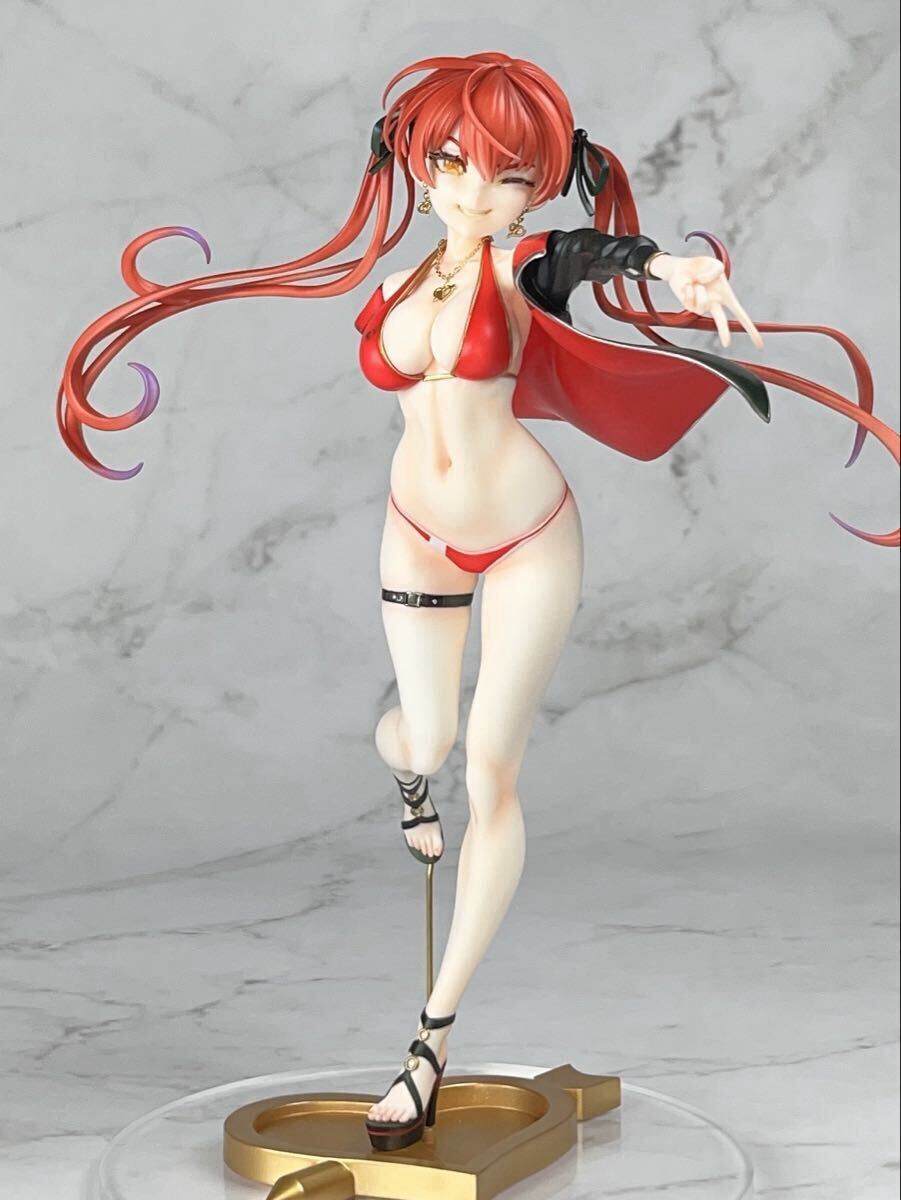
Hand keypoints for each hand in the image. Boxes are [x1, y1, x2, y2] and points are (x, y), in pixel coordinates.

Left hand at [649, 253, 763, 349]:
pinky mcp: (689, 307)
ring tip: (696, 281)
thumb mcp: (714, 264)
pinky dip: (689, 288)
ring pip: (703, 302)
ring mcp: (701, 307)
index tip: (758, 344)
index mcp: (726, 297)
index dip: (750, 329)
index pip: (741, 314)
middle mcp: (715, 304)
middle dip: (724, 332)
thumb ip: (716, 270)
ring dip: (699, 287)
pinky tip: (688, 285)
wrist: (681, 268)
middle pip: (721, 322)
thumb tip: (703, 284)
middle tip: (726, 344)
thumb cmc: (701, 267)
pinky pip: (691, 298)